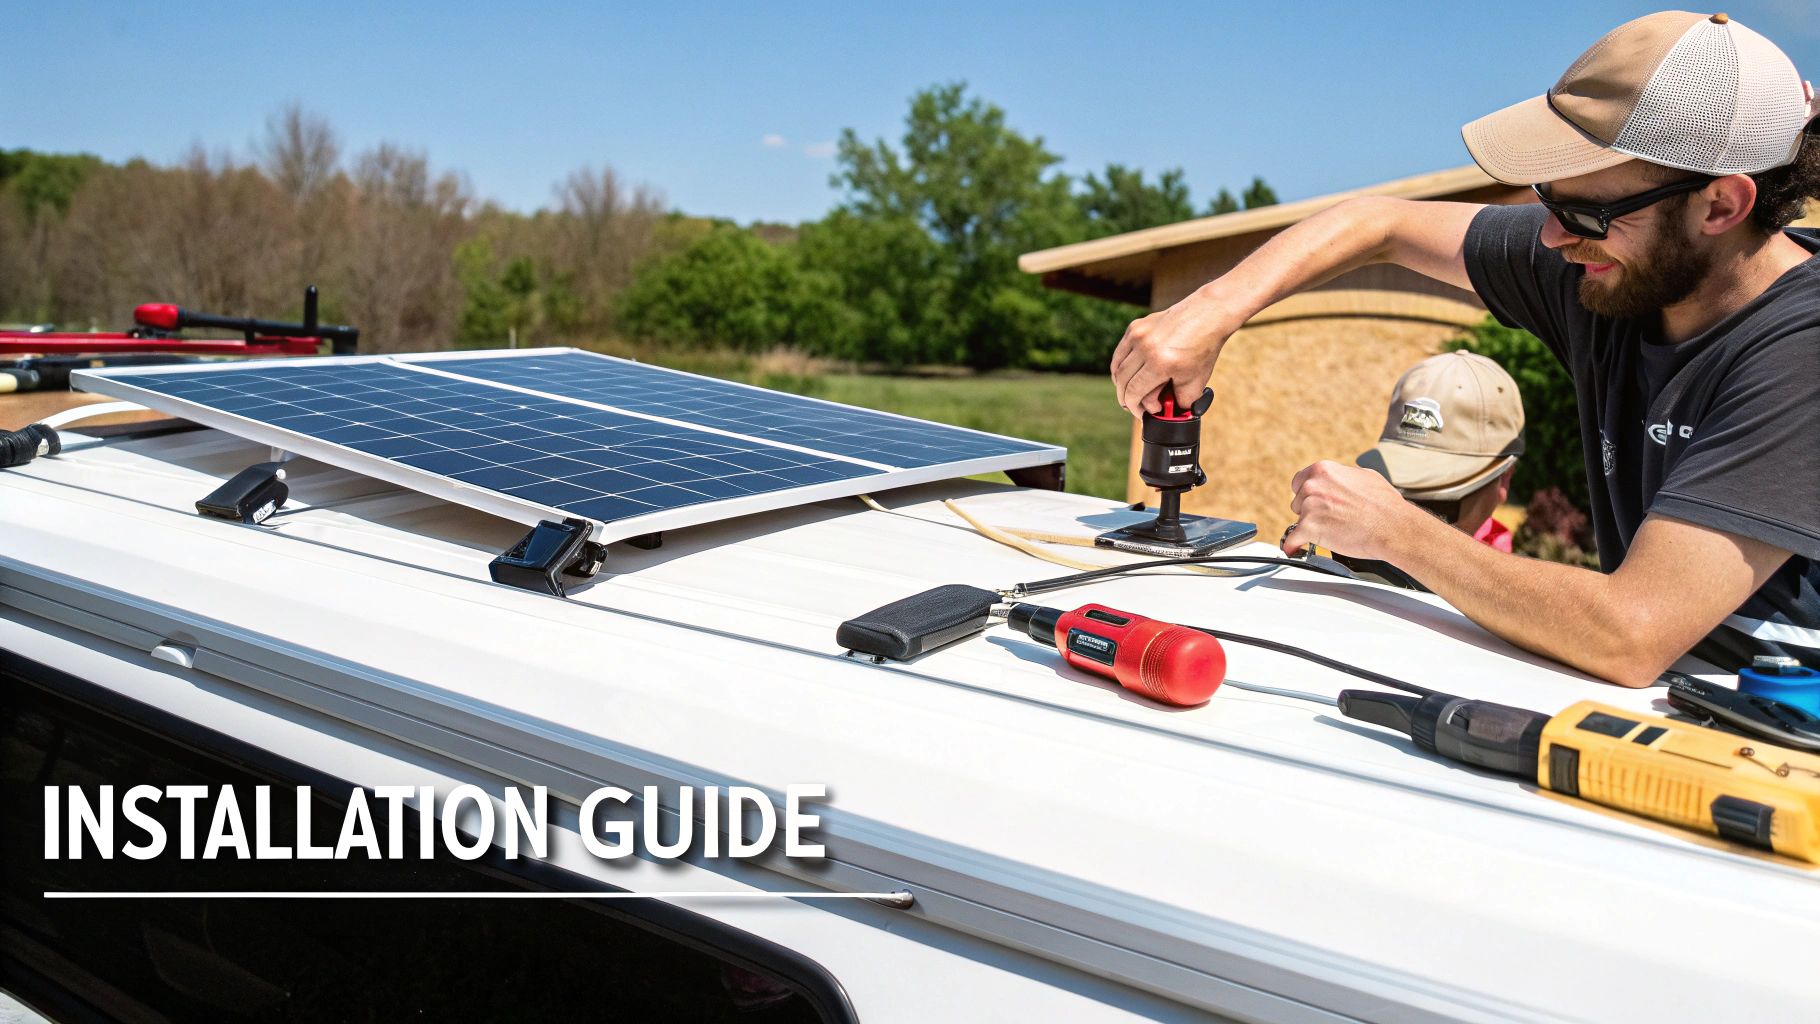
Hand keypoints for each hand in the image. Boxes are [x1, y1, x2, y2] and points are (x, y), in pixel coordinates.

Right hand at [1109, 287, 1238, 415]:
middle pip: (1122, 381)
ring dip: (1121, 383)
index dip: (1135, 408)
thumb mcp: (1196, 381)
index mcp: (1160, 363)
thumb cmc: (1203, 347)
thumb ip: (1180, 402)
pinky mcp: (1136, 326)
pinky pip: (1121, 352)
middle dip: (1126, 398)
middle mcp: (1145, 348)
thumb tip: (1167, 414)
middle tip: (1134, 405)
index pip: (1134, 393)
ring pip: (1117, 367)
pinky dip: (1122, 366)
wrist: (1208, 314)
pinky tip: (1131, 374)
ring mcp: (1138, 335)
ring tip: (1131, 391)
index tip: (1143, 413)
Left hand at [1281, 460, 1428, 561]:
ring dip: (1310, 526)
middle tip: (1330, 518)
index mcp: (1324, 470)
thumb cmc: (1385, 506)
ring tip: (1332, 531)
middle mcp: (1313, 485)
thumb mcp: (1365, 477)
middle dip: (1311, 510)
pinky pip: (1292, 539)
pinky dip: (1294, 546)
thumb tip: (1340, 481)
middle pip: (1298, 501)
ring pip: (1299, 519)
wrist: (1393, 527)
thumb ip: (1344, 478)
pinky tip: (1295, 549)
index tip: (1313, 502)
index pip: (1300, 481)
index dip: (1308, 494)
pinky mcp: (1308, 527)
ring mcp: (1310, 506)